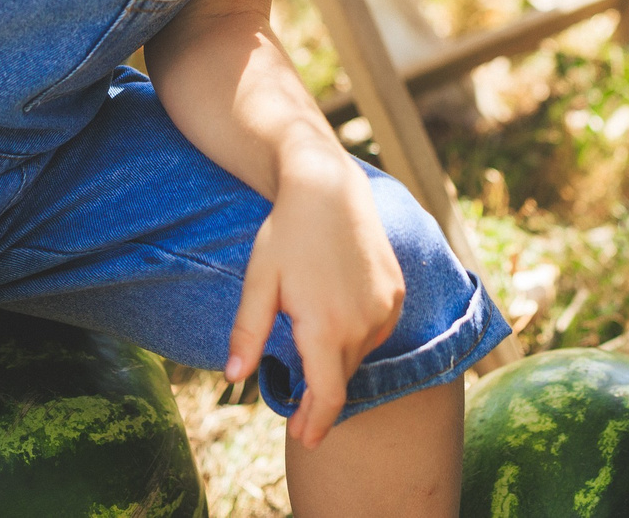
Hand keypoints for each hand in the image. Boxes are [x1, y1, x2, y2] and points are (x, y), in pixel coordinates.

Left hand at [226, 149, 404, 449]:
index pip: (328, 396)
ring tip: (313, 362)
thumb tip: (233, 376)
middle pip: (341, 379)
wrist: (328, 188)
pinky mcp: (395, 294)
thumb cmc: (287, 234)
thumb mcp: (259, 282)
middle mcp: (362, 322)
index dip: (318, 423)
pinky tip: (336, 326)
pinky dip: (356, 339)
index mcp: (325, 326)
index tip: (306, 440)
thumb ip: (248, 332)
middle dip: (320, 399)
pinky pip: (375, 332)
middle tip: (297, 414)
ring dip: (337, 366)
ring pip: (359, 356)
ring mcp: (384, 308)